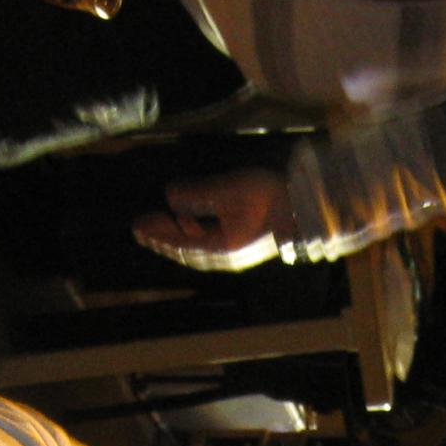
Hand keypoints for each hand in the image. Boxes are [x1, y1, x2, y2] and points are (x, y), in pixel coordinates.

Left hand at [134, 168, 295, 271]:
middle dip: (163, 239)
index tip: (137, 225)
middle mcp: (226, 255)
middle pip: (187, 250)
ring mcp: (237, 251)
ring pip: (198, 248)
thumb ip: (199, 194)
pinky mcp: (246, 243)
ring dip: (178, 238)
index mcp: (221, 246)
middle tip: (140, 231)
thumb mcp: (231, 191)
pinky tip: (192, 224)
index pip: (180, 242)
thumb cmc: (271, 199)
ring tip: (162, 227)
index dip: (158, 233)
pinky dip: (195, 235)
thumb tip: (170, 196)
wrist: (308, 211)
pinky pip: (211, 243)